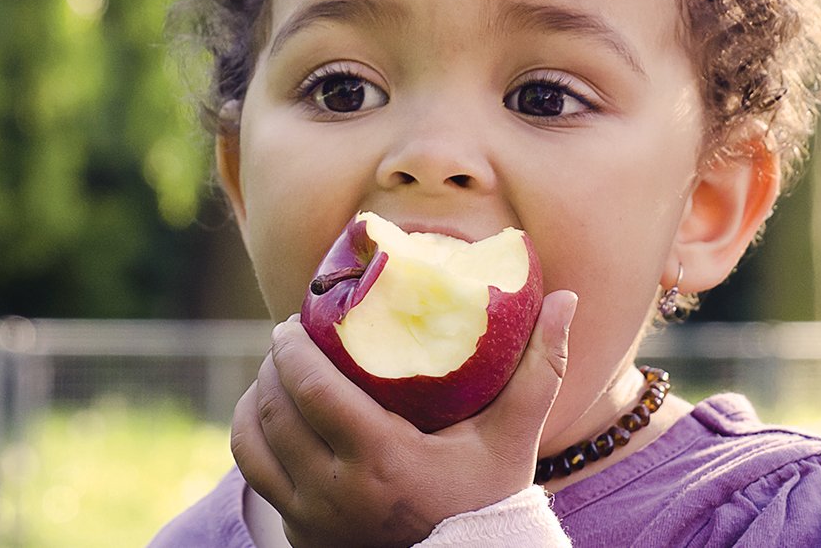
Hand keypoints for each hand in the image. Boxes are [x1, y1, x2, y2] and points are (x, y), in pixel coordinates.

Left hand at [231, 290, 575, 547]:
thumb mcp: (516, 434)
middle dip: (271, 365)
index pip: (313, 390)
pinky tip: (269, 417)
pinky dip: (252, 438)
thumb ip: (542, 366)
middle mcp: (336, 493)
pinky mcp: (299, 535)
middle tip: (286, 338)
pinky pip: (255, 476)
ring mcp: (311, 519)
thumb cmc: (491, 496)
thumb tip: (568, 297)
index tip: (293, 320)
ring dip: (255, 400)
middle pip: (276, 411)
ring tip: (273, 373)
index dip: (291, 349)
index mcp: (382, 460)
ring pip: (253, 445)